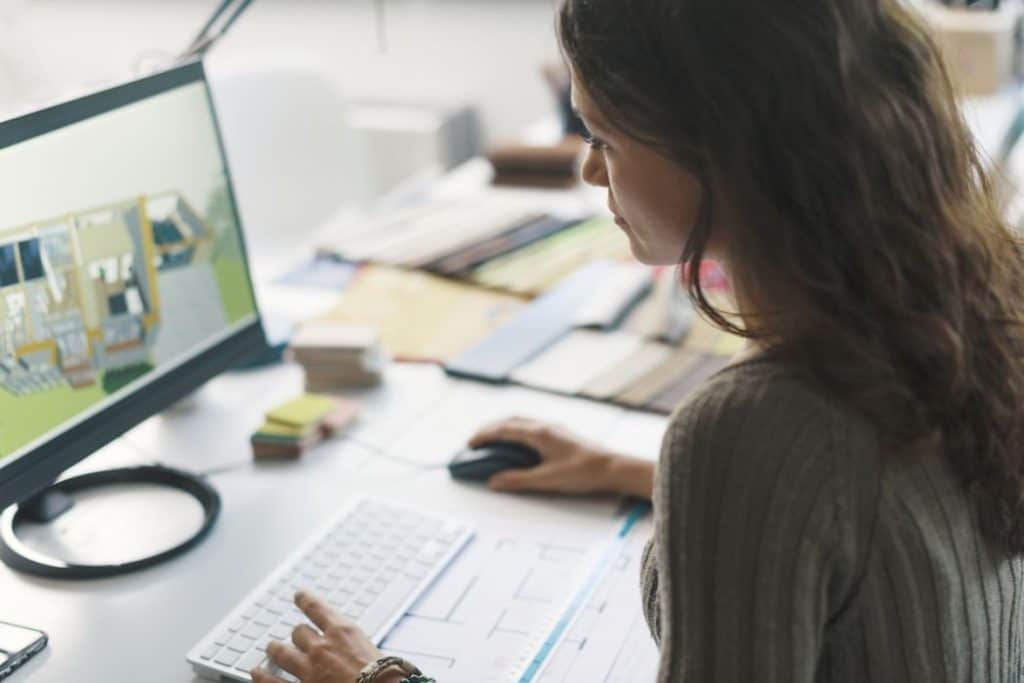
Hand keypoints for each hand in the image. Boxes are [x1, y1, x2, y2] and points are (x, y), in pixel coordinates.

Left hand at [251, 591, 396, 682]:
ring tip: (271, 648)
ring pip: (281, 652)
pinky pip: (273, 681)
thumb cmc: (385, 678)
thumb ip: (353, 647)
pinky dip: (261, 676)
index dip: (305, 600)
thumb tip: (349, 650)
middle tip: (296, 637)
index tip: (299, 595)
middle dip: (297, 636)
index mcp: (342, 632)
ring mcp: (308, 669)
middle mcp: (322, 646)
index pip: (316, 608)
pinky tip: (256, 672)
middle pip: (298, 632)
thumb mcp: (372, 652)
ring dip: (275, 650)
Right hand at [468, 417, 653, 498]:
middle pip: (510, 420)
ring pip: (522, 421)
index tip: (470, 443)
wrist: (612, 468)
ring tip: (492, 440)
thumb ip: (518, 480)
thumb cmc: (583, 472)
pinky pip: (531, 426)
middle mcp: (545, 426)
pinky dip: (516, 431)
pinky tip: (518, 443)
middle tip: (476, 441)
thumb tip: (493, 481)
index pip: (504, 429)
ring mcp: (554, 429)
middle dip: (491, 428)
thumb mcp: (547, 480)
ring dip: (504, 428)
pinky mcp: (561, 435)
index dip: (484, 435)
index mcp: (539, 433)